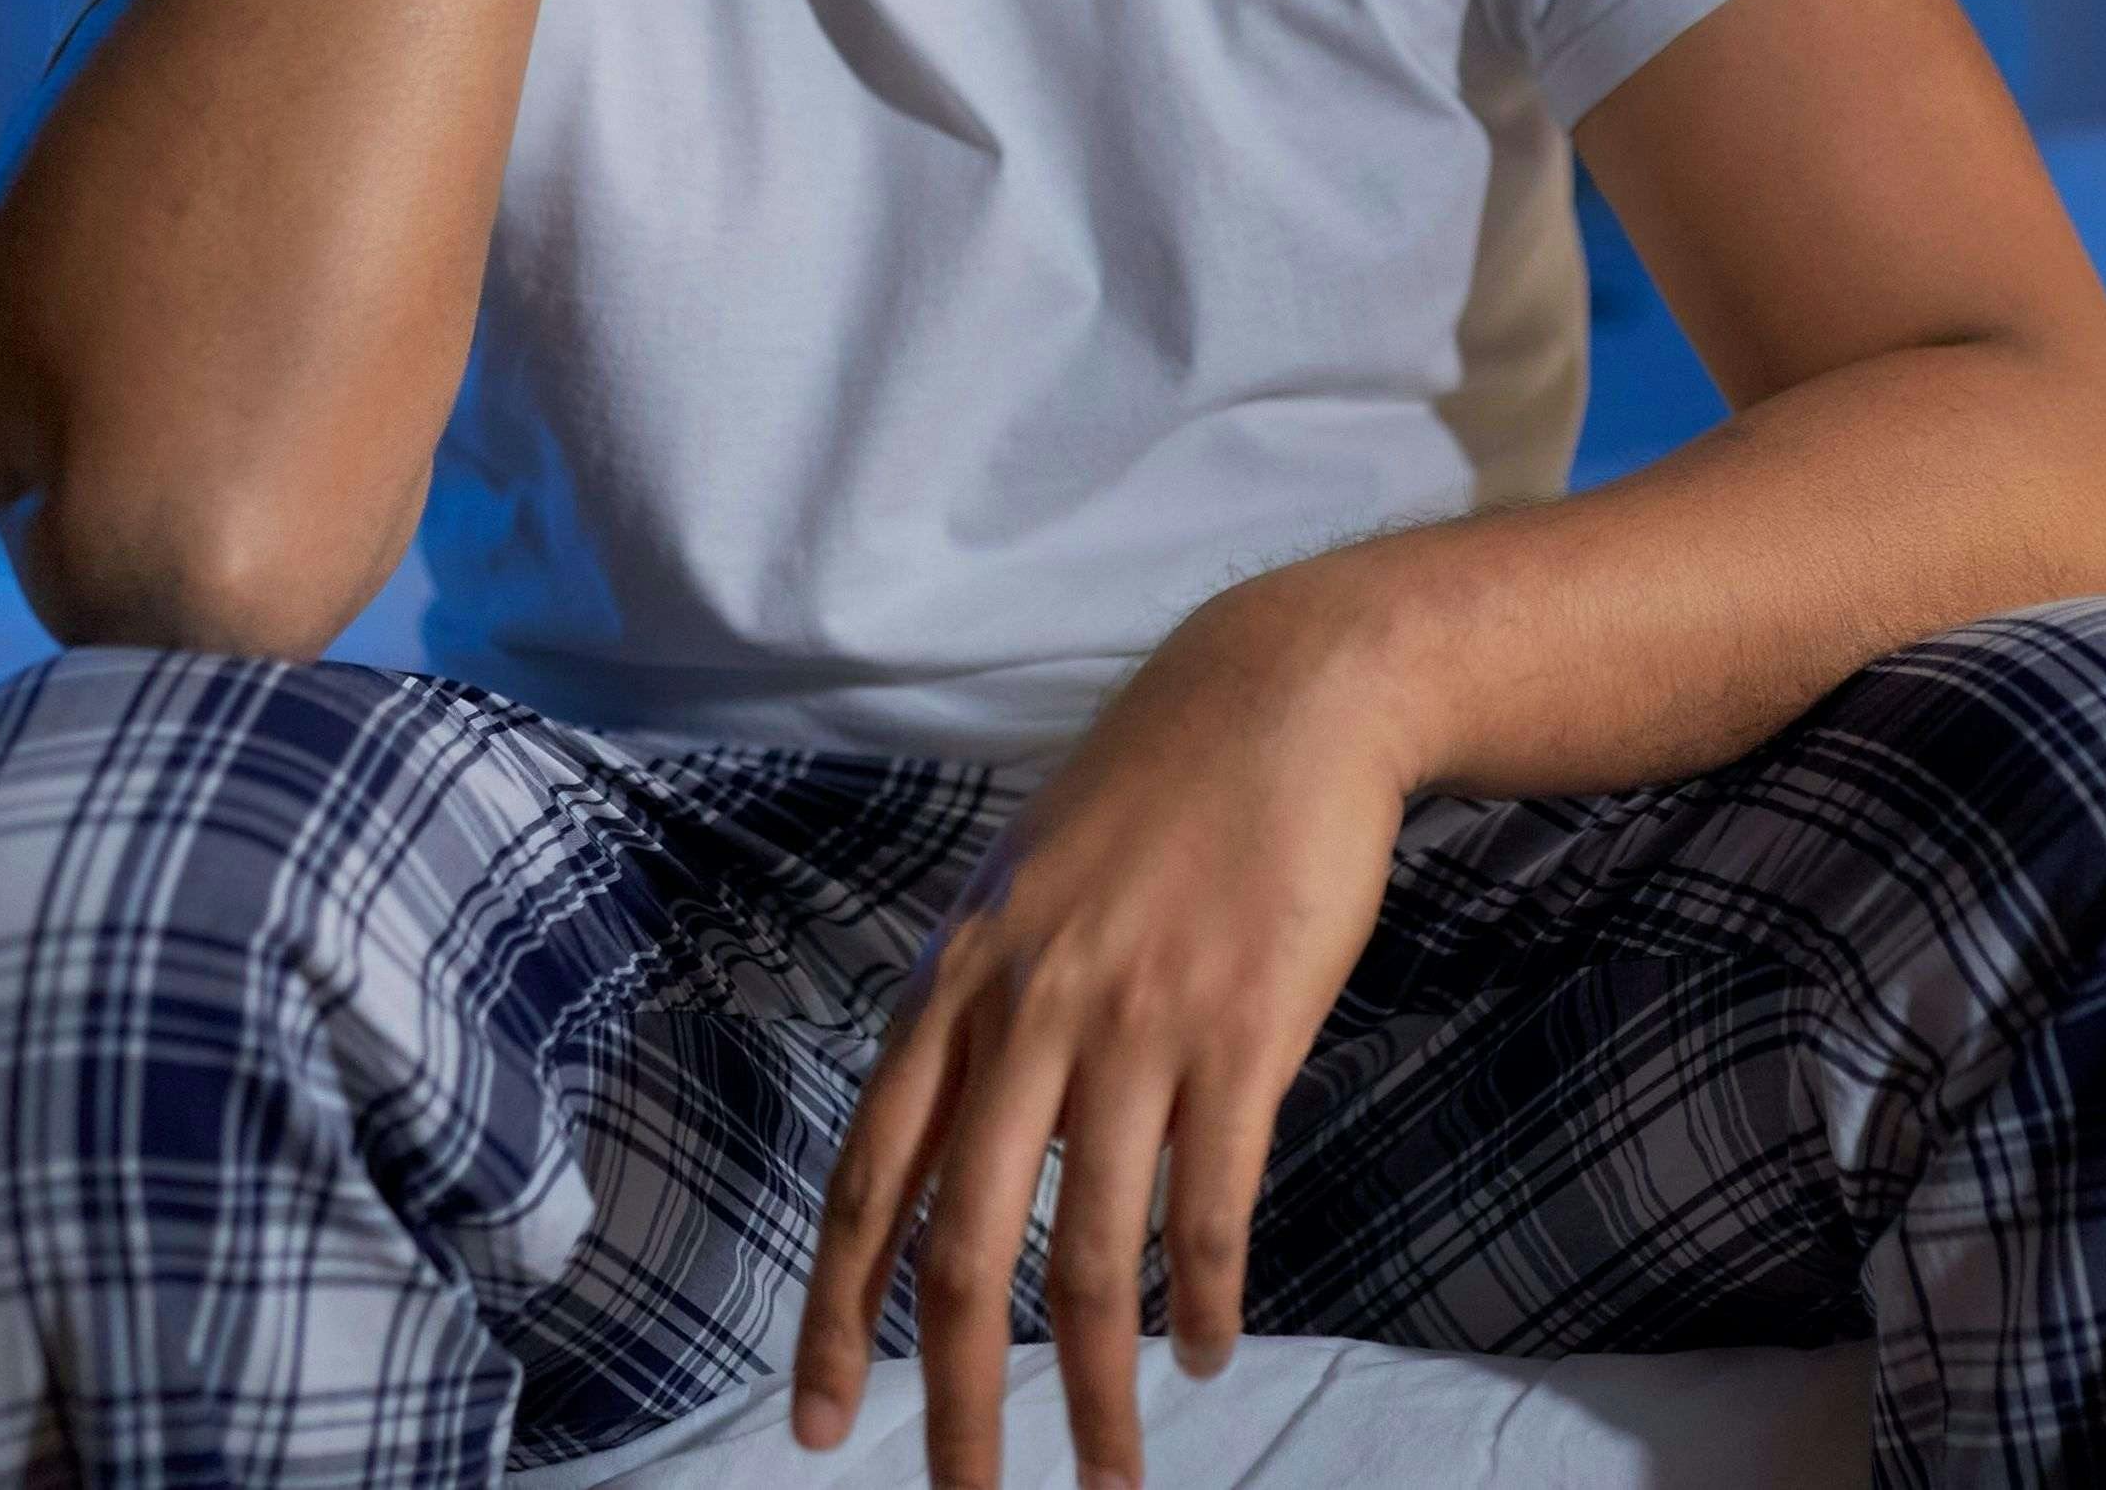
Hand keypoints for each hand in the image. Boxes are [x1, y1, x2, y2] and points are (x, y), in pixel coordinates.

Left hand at [792, 585, 1417, 1488]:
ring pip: (1091, 1257)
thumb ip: (980, 1009)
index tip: (818, 1426)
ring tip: (1110, 1472)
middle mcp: (1027, 1014)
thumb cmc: (1156, 792)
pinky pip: (1210, 1204)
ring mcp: (1136, 1024)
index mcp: (956, 985)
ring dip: (1096, 1389)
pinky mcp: (1244, 1031)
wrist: (1286, 694)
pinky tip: (1206, 1351)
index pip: (867, 1182)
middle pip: (962, 1252)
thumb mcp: (1023, 887)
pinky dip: (1204, 1298)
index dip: (836, 1317)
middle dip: (954, 1402)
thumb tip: (945, 1134)